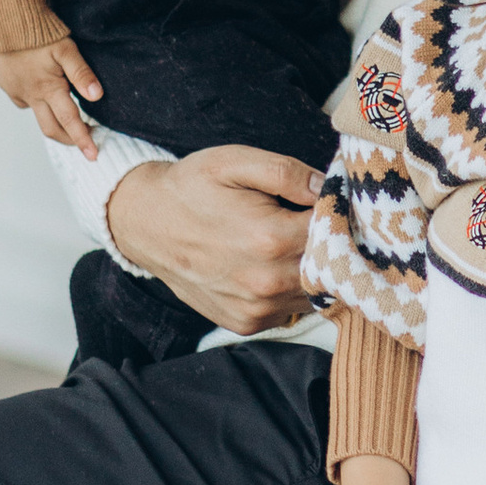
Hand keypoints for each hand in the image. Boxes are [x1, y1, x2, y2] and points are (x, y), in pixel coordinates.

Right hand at [0, 38, 105, 152]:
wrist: (6, 19)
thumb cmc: (39, 32)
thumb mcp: (66, 50)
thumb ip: (82, 73)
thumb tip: (97, 96)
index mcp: (48, 88)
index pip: (70, 121)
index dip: (82, 139)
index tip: (93, 155)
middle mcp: (30, 95)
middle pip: (51, 128)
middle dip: (69, 138)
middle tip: (85, 141)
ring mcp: (16, 91)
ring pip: (37, 114)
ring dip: (52, 119)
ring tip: (66, 113)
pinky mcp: (6, 85)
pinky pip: (23, 100)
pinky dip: (36, 101)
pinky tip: (41, 88)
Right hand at [105, 146, 322, 334]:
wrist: (145, 224)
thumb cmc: (191, 188)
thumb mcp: (235, 161)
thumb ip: (287, 171)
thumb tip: (327, 186)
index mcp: (270, 238)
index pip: (336, 232)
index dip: (341, 216)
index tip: (337, 204)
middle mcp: (267, 282)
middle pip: (331, 268)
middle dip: (332, 246)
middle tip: (319, 223)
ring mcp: (256, 309)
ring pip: (315, 294)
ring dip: (314, 272)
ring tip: (292, 244)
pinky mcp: (246, 323)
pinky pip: (289, 311)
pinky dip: (290, 291)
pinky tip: (273, 267)